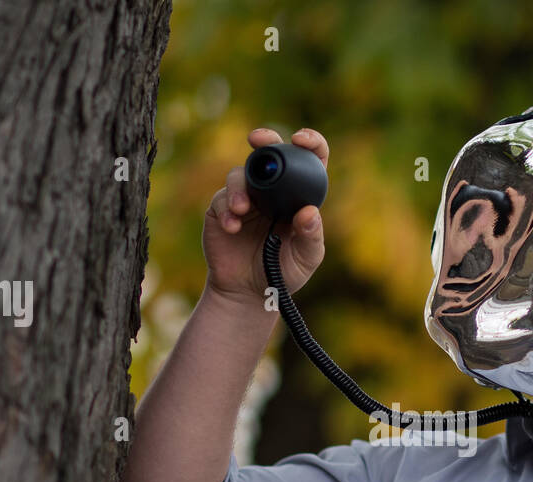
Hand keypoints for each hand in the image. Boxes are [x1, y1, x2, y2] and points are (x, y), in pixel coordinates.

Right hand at [203, 127, 327, 304]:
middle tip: (258, 140)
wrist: (249, 292)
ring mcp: (246, 197)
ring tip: (242, 210)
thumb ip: (311, 236)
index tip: (301, 140)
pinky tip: (232, 228)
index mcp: (298, 195)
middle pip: (269, 152)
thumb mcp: (306, 258)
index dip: (310, 142)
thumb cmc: (284, 274)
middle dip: (265, 139)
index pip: (309, 159)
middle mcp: (272, 190)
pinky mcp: (221, 209)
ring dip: (239, 188)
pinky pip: (221, 199)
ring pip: (240, 174)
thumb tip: (309, 212)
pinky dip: (226, 211)